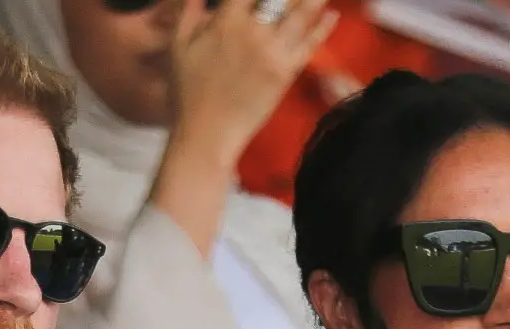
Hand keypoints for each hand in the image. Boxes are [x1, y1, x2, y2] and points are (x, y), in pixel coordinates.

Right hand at [169, 0, 338, 164]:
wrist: (206, 134)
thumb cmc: (187, 94)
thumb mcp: (178, 47)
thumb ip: (188, 12)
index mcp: (225, 21)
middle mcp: (252, 30)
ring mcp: (272, 51)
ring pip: (301, 14)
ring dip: (313, 1)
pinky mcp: (286, 73)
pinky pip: (309, 45)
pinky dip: (323, 28)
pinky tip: (331, 16)